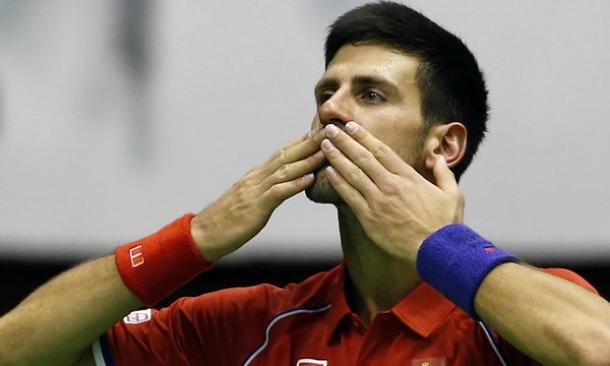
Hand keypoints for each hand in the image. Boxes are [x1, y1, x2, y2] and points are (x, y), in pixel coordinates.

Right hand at [191, 130, 325, 260]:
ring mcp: (255, 190)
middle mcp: (257, 177)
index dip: (303, 142)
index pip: (283, 153)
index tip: (322, 132)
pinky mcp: (256, 207)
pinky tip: (310, 178)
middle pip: (287, 155)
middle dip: (310, 143)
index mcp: (257, 175)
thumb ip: (266, 190)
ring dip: (308, 160)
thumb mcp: (251, 200)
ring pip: (285, 170)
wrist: (204, 234)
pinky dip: (295, 184)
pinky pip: (278, 192)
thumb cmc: (228, 220)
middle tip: (331, 131)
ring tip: (327, 151)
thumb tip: (282, 185)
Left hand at [320, 122, 463, 264]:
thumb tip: (436, 156)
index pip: (382, 151)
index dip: (364, 137)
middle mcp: (391, 185)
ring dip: (337, 158)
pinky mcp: (370, 218)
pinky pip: (350, 197)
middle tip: (330, 130)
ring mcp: (379, 202)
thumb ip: (443, 172)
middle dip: (344, 142)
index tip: (351, 126)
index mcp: (409, 177)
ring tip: (324, 146)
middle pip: (363, 158)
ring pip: (353, 174)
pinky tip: (328, 172)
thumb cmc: (446, 225)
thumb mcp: (453, 194)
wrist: (437, 252)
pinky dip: (338, 183)